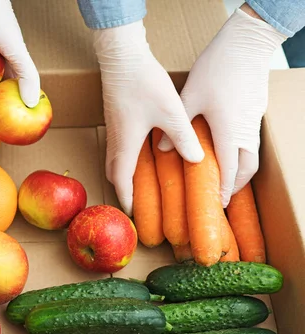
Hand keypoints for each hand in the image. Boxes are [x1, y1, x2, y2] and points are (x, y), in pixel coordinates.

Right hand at [94, 19, 203, 215]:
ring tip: (137, 185)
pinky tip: (140, 156)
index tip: (133, 214)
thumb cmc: (143, 84)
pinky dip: (124, 161)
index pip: (122, 180)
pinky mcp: (116, 120)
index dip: (127, 199)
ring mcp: (114, 130)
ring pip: (114, 161)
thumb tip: (196, 160)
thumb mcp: (171, 112)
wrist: (122, 58)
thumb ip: (184, 138)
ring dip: (123, 176)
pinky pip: (118, 149)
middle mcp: (117, 141)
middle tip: (136, 203)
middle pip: (114, 173)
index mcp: (127, 144)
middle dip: (123, 190)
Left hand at [171, 7, 286, 206]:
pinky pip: (251, 140)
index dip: (224, 190)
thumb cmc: (217, 70)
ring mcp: (253, 121)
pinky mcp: (255, 111)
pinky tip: (226, 148)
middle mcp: (245, 131)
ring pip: (252, 154)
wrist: (246, 44)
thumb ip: (177, 127)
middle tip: (222, 195)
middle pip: (247, 168)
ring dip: (240, 169)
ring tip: (224, 176)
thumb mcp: (189, 99)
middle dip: (236, 184)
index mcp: (229, 133)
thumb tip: (162, 149)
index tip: (218, 204)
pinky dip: (241, 152)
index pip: (229, 171)